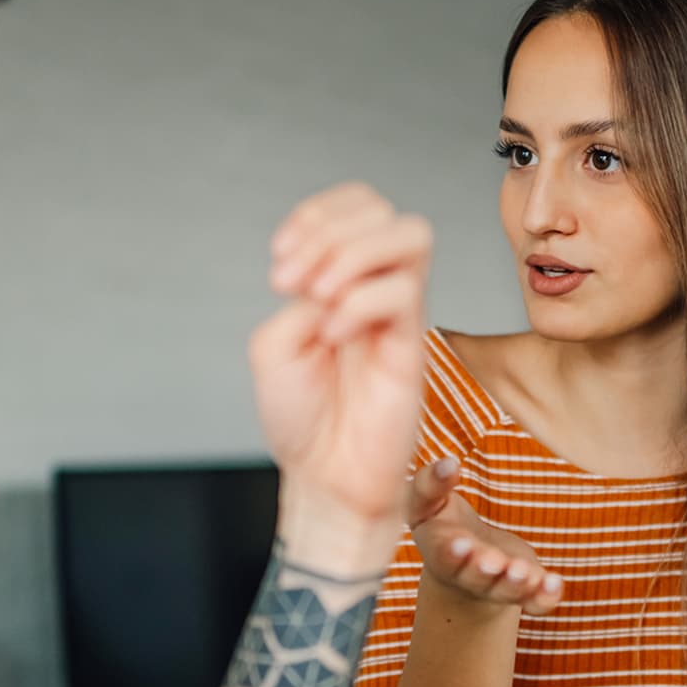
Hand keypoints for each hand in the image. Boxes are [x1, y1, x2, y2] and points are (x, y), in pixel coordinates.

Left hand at [254, 184, 429, 529]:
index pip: (356, 208)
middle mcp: (375, 291)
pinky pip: (403, 293)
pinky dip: (358, 302)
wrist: (323, 477)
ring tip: (320, 295)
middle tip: (292, 281)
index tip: (280, 258)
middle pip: (382, 210)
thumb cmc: (303, 419)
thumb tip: (328, 279)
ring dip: (353, 252)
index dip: (318, 214)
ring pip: (409, 235)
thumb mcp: (272, 345)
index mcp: (342, 282)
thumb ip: (299, 298)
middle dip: (328, 231)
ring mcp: (399, 317)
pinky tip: (333, 334)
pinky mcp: (413, 346)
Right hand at [409, 456, 561, 613]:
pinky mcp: (524, 589)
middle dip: (484, 570)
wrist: (464, 555)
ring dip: (516, 584)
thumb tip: (450, 463)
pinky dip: (545, 597)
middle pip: (476, 577)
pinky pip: (535, 601)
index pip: (444, 556)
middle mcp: (468, 575)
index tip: (462, 543)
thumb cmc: (440, 520)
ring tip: (525, 573)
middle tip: (493, 561)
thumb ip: (430, 484)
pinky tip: (555, 583)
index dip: (453, 552)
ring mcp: (497, 585)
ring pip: (506, 591)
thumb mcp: (426, 501)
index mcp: (441, 552)